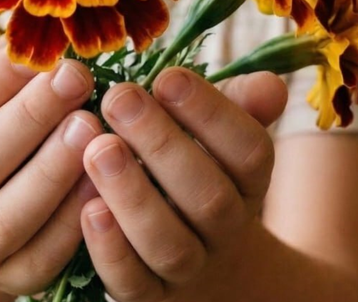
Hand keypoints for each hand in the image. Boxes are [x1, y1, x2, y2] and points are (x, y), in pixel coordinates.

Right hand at [0, 50, 103, 293]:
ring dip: (52, 169)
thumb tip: (34, 33)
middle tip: (75, 77)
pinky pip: (46, 255)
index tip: (36, 51)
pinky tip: (103, 181)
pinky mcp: (15, 278)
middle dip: (29, 117)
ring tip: (91, 125)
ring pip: (9, 216)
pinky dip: (75, 219)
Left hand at [80, 68, 287, 301]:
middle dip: (163, 144)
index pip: (249, 152)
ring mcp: (187, 269)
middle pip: (209, 198)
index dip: (212, 114)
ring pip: (169, 245)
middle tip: (119, 98)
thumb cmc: (198, 172)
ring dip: (133, 195)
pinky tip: (86, 207)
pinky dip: (111, 249)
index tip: (167, 78)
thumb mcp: (220, 137)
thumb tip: (270, 85)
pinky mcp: (146, 297)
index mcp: (248, 183)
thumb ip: (240, 104)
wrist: (204, 265)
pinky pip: (132, 284)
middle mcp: (223, 230)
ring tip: (98, 148)